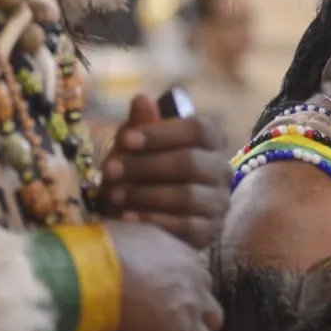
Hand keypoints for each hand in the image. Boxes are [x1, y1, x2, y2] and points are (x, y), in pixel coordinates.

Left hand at [100, 93, 230, 249]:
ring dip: (144, 194)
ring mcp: (218, 203)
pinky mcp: (210, 232)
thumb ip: (139, 126)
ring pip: (187, 195)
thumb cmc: (140, 175)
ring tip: (113, 195)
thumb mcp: (133, 149)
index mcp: (210, 141)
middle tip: (109, 171)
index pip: (198, 129)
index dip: (162, 133)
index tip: (126, 139)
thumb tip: (142, 99)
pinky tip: (128, 217)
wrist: (142, 219)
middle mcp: (221, 170)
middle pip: (190, 162)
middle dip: (145, 166)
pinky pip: (185, 226)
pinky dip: (153, 221)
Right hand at [107, 222, 224, 330]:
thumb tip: (128, 239)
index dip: (186, 296)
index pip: (198, 282)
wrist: (89, 273)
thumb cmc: (99, 249)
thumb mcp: (129, 234)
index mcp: (185, 261)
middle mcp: (194, 291)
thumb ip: (139, 244)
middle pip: (211, 315)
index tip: (168, 307)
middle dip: (197, 327)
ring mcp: (185, 323)